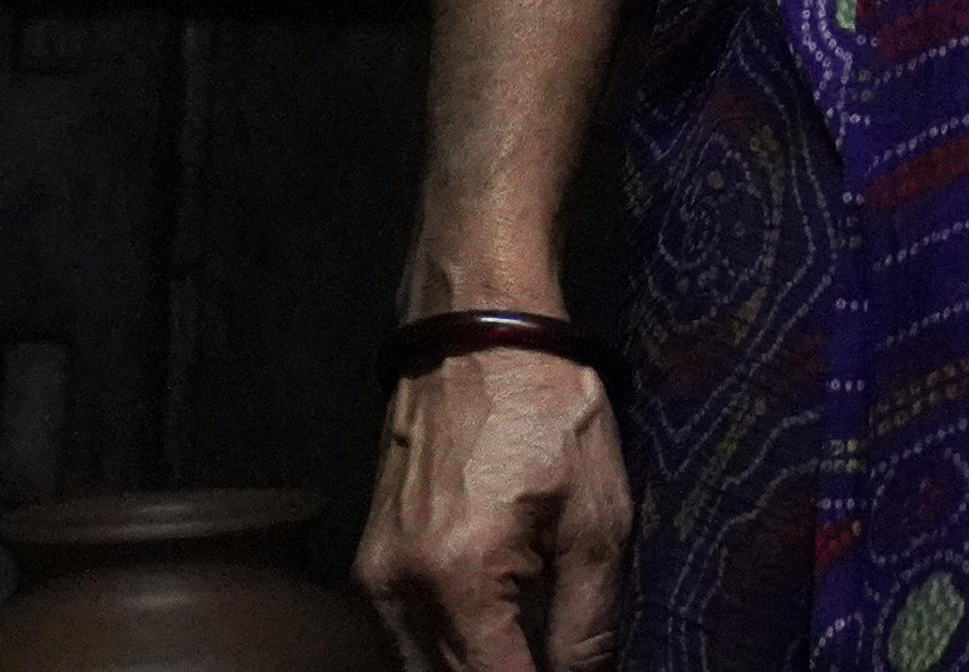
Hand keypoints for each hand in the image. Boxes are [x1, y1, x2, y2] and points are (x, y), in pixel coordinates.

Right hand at [358, 346, 630, 671]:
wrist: (475, 331)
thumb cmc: (546, 406)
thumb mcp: (596, 512)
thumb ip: (589, 617)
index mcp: (460, 577)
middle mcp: (401, 587)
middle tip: (552, 659)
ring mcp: (376, 575)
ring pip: (421, 668)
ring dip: (473, 667)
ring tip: (526, 645)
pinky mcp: (371, 560)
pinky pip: (406, 635)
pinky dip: (449, 648)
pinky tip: (498, 632)